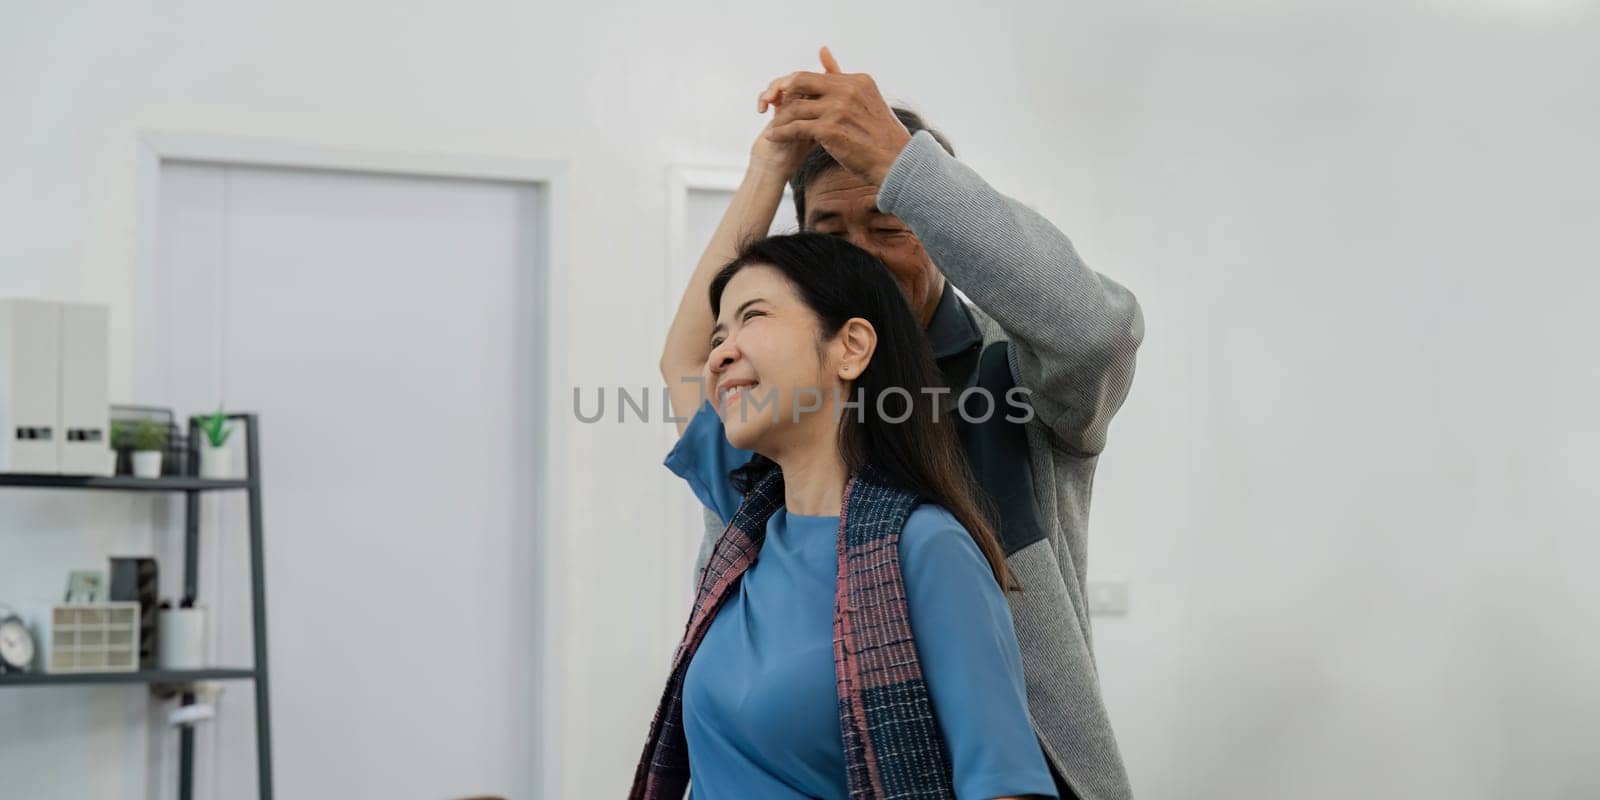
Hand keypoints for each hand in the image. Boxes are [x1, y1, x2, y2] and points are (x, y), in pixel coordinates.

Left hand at [758, 47, 911, 186]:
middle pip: (800, 82)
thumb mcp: (865, 99)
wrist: (896, 164)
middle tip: (772, 107)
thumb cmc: (881, 137)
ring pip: (795, 107)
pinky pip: (795, 127)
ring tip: (773, 128)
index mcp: (856, 80)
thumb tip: (822, 50)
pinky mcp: (830, 129)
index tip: (785, 99)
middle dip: (781, 94)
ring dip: (780, 118)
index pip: (814, 76)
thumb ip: (841, 75)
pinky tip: (774, 138)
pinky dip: (781, 132)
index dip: (795, 87)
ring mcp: (839, 108)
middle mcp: (848, 89)